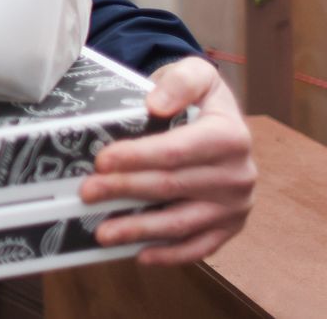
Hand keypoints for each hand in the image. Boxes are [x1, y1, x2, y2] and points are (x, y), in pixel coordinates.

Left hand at [79, 56, 255, 265]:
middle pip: (170, 186)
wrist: (218, 116)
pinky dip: (170, 254)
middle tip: (88, 192)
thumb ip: (179, 82)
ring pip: (181, 222)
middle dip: (124, 190)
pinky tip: (140, 254)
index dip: (136, 157)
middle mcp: (239, 174)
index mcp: (230, 136)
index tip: (102, 161)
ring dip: (140, 230)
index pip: (175, 151)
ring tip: (103, 232)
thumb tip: (156, 105)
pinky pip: (200, 246)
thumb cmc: (198, 96)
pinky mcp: (230, 225)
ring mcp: (236, 205)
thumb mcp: (195, 73)